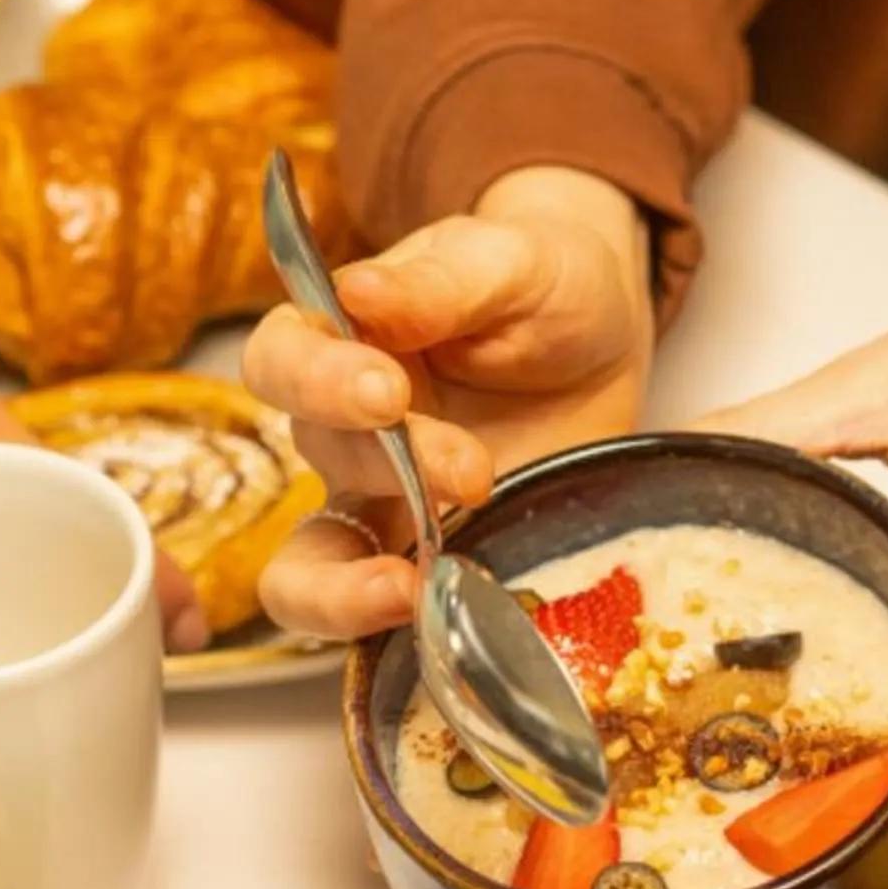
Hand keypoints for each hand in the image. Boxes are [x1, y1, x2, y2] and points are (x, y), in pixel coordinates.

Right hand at [244, 166, 656, 640]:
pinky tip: (440, 619)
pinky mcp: (426, 562)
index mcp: (347, 336)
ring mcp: (382, 505)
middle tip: (470, 472)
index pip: (283, 358)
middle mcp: (345, 426)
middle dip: (387, 467)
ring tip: (407, 588)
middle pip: (316, 454)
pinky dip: (389, 628)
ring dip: (340, 587)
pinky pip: (372, 614)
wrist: (604, 344)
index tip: (385, 392)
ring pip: (309, 562)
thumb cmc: (544, 284)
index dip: (317, 380)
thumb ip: (442, 278)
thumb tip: (358, 291)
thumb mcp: (514, 260)